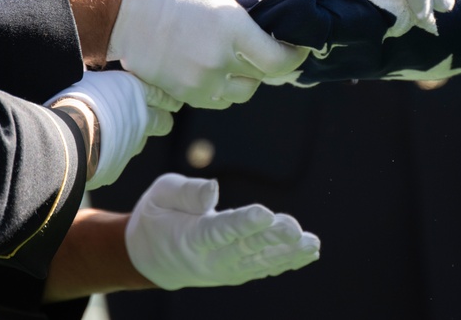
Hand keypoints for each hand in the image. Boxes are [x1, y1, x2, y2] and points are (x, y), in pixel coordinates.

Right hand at [46, 70, 179, 189]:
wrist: (67, 135)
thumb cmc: (74, 100)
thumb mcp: (91, 80)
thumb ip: (102, 83)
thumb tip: (90, 71)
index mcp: (135, 91)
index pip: (162, 96)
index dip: (167, 100)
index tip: (173, 103)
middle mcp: (140, 119)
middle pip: (163, 122)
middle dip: (161, 121)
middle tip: (156, 119)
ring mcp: (131, 145)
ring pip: (139, 142)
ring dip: (131, 138)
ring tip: (113, 133)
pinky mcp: (117, 167)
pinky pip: (116, 160)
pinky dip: (108, 155)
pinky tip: (93, 150)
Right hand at [106, 0, 309, 108]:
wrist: (115, 8)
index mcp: (232, 30)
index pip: (281, 61)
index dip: (297, 55)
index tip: (299, 45)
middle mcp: (219, 62)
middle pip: (264, 78)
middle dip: (271, 63)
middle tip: (267, 43)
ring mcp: (199, 82)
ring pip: (241, 93)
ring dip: (247, 78)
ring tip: (240, 55)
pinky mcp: (181, 93)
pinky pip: (216, 99)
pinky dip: (223, 87)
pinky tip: (216, 64)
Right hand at [125, 173, 320, 289]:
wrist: (149, 258)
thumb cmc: (158, 216)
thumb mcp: (162, 194)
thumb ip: (187, 192)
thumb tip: (214, 188)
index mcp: (187, 237)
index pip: (217, 231)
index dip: (242, 223)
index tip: (265, 213)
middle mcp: (207, 259)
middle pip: (243, 250)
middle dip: (271, 239)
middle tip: (296, 231)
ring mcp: (223, 270)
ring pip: (258, 263)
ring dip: (287, 254)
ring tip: (311, 244)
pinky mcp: (234, 273)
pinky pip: (262, 269)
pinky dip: (285, 262)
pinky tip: (307, 253)